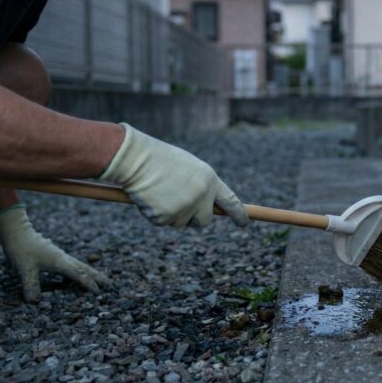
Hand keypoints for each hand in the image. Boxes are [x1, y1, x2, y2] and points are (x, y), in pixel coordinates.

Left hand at [0, 204, 110, 301]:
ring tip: (100, 280)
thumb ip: (31, 285)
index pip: (78, 275)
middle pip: (85, 268)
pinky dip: (79, 272)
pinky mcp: (55, 256)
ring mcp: (60, 256)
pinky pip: (71, 266)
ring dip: (90, 273)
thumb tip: (34, 302)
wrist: (17, 232)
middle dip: (97, 277)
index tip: (98, 292)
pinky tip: (75, 277)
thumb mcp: (24, 268)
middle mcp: (63, 259)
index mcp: (60, 262)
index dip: (88, 284)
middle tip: (110, 284)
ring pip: (80, 266)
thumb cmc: (22, 249)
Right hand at [98, 123, 248, 227]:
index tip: (244, 222)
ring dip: (172, 214)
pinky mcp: (165, 218)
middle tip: (180, 205)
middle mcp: (201, 197)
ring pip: (182, 223)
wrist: (136, 159)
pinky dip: (155, 213)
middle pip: (205, 221)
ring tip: (160, 192)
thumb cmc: (161, 159)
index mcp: (210, 181)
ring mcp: (184, 209)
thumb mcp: (190, 169)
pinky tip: (150, 197)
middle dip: (195, 218)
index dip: (239, 214)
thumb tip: (209, 208)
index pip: (232, 202)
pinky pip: (163, 222)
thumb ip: (203, 187)